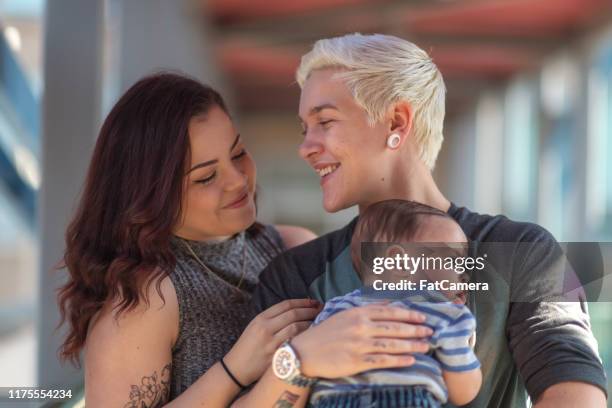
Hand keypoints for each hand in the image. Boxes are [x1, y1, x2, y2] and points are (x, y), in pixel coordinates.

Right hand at [224, 299, 321, 384]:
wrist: (236, 368)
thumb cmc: (248, 346)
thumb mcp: (255, 326)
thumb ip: (273, 318)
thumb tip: (297, 311)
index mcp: (260, 318)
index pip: (285, 305)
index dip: (302, 301)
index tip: (314, 301)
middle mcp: (265, 328)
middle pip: (293, 314)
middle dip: (310, 310)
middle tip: (322, 309)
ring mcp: (271, 343)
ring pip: (296, 328)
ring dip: (310, 323)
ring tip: (319, 322)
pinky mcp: (275, 356)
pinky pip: (294, 344)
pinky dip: (305, 338)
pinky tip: (312, 337)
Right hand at [291, 303, 431, 378]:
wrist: (305, 351)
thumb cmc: (326, 333)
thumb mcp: (344, 314)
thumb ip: (366, 310)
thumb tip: (388, 304)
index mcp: (358, 313)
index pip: (389, 312)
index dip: (408, 314)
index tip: (422, 316)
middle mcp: (360, 327)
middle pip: (394, 327)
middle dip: (415, 329)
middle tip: (430, 331)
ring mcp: (359, 345)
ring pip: (391, 344)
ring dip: (411, 345)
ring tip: (426, 346)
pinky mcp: (356, 361)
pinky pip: (382, 361)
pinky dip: (398, 360)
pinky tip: (411, 360)